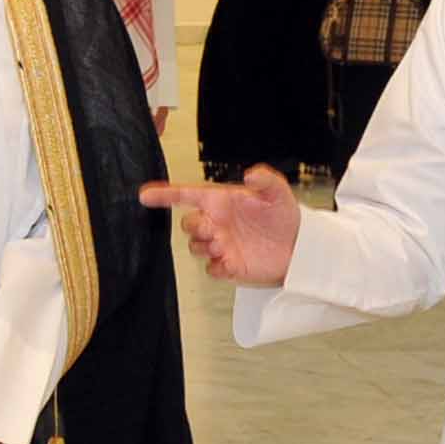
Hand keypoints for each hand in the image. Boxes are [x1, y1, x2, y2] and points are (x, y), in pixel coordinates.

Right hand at [141, 165, 301, 287]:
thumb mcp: (278, 192)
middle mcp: (217, 223)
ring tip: (224, 244)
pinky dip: (216, 267)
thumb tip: (249, 174)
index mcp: (221, 201)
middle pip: (187, 225)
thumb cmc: (284, 216)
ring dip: (205, 246)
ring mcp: (220, 245)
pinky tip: (230, 262)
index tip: (145, 194)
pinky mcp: (228, 266)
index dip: (164, 194)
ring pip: (195, 247)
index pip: (185, 195)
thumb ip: (265, 180)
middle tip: (214, 228)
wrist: (299, 246)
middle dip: (195, 226)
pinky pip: (210, 269)